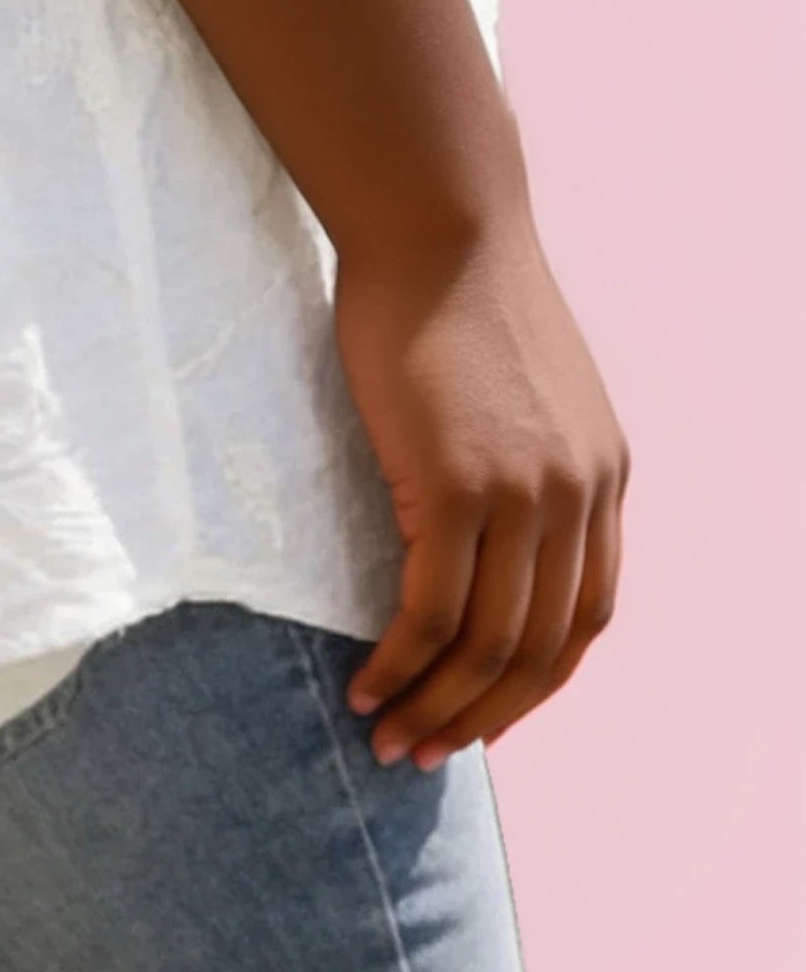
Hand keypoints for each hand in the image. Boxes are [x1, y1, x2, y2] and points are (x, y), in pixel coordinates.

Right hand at [334, 211, 625, 768]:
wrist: (434, 220)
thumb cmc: (454, 289)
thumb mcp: (523, 388)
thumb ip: (524, 458)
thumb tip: (484, 521)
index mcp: (602, 476)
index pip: (585, 617)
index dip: (533, 680)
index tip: (480, 713)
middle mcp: (579, 495)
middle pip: (542, 648)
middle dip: (484, 715)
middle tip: (428, 751)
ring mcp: (523, 495)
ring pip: (489, 643)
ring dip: (437, 705)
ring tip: (387, 734)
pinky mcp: (457, 485)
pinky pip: (433, 608)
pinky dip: (402, 661)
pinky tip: (368, 682)